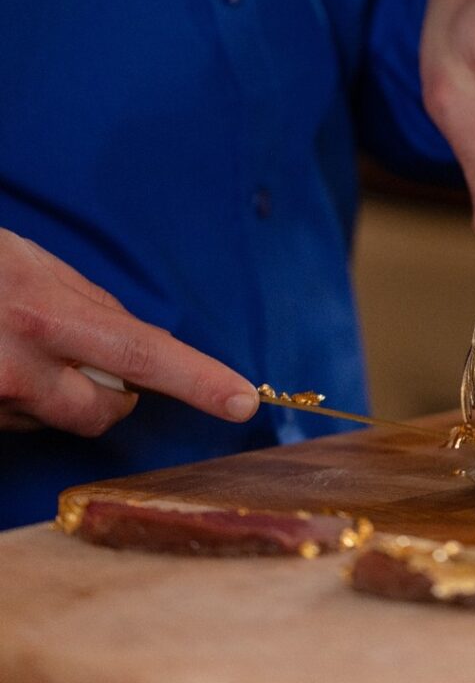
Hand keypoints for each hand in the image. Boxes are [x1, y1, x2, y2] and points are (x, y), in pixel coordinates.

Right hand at [0, 229, 258, 434]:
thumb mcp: (24, 259)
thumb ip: (84, 302)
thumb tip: (131, 345)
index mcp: (45, 314)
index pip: (144, 353)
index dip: (199, 379)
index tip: (243, 400)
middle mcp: (18, 367)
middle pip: (104, 412)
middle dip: (112, 398)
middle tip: (88, 361)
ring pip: (50, 419)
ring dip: (50, 395)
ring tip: (11, 343)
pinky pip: (9, 423)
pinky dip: (12, 401)